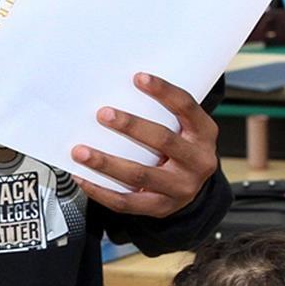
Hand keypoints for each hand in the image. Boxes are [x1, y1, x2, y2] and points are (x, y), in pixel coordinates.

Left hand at [71, 72, 219, 217]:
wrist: (190, 188)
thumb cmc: (180, 149)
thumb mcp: (183, 128)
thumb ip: (162, 113)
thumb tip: (118, 90)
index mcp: (204, 134)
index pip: (186, 107)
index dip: (164, 91)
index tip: (138, 77)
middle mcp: (198, 162)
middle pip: (163, 140)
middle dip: (130, 126)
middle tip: (103, 114)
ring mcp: (180, 188)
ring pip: (139, 174)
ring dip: (106, 162)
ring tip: (80, 152)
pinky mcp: (161, 208)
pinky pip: (126, 202)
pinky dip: (101, 190)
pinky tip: (83, 178)